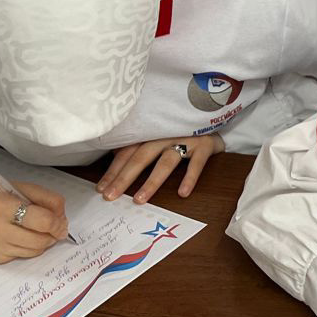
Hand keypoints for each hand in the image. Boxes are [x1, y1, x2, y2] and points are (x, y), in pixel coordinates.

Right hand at [0, 180, 67, 263]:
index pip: (42, 221)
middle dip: (53, 234)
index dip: (58, 223)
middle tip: (55, 227)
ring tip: (38, 230)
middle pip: (41, 240)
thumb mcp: (17, 187)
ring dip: (43, 242)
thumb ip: (45, 198)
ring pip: (34, 251)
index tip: (61, 221)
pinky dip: (28, 247)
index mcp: (2, 205)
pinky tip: (21, 236)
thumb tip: (62, 217)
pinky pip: (22, 256)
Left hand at [98, 133, 224, 202]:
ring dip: (152, 181)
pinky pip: (197, 163)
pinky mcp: (204, 144)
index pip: (127, 152)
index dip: (113, 170)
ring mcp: (185, 138)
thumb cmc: (182, 130)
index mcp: (151, 132)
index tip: (101, 189)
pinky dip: (190, 178)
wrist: (214, 117)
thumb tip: (114, 156)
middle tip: (111, 197)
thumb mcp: (159, 133)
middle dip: (124, 178)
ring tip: (140, 199)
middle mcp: (165, 134)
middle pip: (141, 157)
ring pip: (166, 161)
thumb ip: (139, 144)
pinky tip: (182, 193)